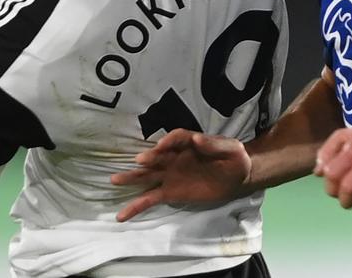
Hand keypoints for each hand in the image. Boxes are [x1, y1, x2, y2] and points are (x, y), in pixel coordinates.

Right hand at [109, 129, 250, 220]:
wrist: (237, 176)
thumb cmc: (234, 158)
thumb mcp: (231, 148)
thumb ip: (215, 144)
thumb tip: (197, 139)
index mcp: (189, 142)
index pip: (176, 138)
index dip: (168, 141)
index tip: (161, 147)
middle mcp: (174, 157)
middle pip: (158, 156)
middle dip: (149, 158)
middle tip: (139, 161)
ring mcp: (170, 175)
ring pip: (148, 176)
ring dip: (132, 177)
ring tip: (114, 180)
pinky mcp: (170, 192)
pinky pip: (151, 198)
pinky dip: (136, 205)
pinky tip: (122, 214)